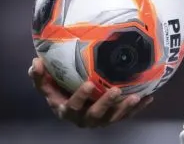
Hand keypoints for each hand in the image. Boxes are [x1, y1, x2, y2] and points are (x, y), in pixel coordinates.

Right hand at [28, 58, 152, 126]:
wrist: (70, 102)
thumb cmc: (58, 90)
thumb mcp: (46, 84)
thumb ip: (39, 75)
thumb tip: (35, 62)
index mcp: (67, 110)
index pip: (73, 106)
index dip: (80, 97)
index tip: (88, 84)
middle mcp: (84, 118)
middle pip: (95, 116)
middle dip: (106, 104)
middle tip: (116, 90)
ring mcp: (99, 120)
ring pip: (113, 118)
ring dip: (125, 109)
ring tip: (136, 97)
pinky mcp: (112, 118)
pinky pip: (126, 115)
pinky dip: (137, 108)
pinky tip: (148, 98)